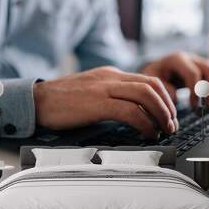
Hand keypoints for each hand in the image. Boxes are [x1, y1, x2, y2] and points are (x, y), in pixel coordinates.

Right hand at [33, 66, 178, 138]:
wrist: (36, 101)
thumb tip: (131, 112)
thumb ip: (110, 97)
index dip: (163, 98)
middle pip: (152, 85)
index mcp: (110, 75)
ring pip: (146, 95)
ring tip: (165, 130)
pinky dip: (145, 123)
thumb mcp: (91, 92)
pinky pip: (130, 111)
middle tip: (171, 124)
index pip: (147, 80)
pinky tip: (148, 134)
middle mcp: (110, 78)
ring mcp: (104, 88)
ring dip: (161, 114)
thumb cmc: (61, 101)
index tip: (167, 115)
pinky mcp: (97, 103)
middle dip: (167, 106)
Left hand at [141, 52, 208, 107]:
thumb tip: (176, 98)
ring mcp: (200, 62)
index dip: (195, 92)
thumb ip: (162, 88)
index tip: (192, 107)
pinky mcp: (205, 68)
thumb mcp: (152, 79)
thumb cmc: (155, 75)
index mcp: (177, 59)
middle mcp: (191, 58)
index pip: (193, 74)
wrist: (157, 68)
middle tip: (208, 107)